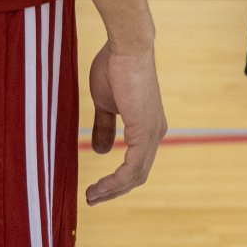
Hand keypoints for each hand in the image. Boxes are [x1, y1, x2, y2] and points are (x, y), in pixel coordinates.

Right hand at [86, 39, 166, 204]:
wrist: (126, 47)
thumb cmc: (115, 68)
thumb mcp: (106, 104)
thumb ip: (105, 126)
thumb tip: (102, 151)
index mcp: (148, 126)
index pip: (136, 164)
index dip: (116, 180)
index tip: (95, 190)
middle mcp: (155, 132)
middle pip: (138, 174)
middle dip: (114, 190)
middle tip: (91, 199)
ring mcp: (153, 132)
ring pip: (136, 175)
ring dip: (112, 189)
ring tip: (91, 197)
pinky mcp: (145, 130)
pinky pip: (133, 166)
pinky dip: (116, 180)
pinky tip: (100, 186)